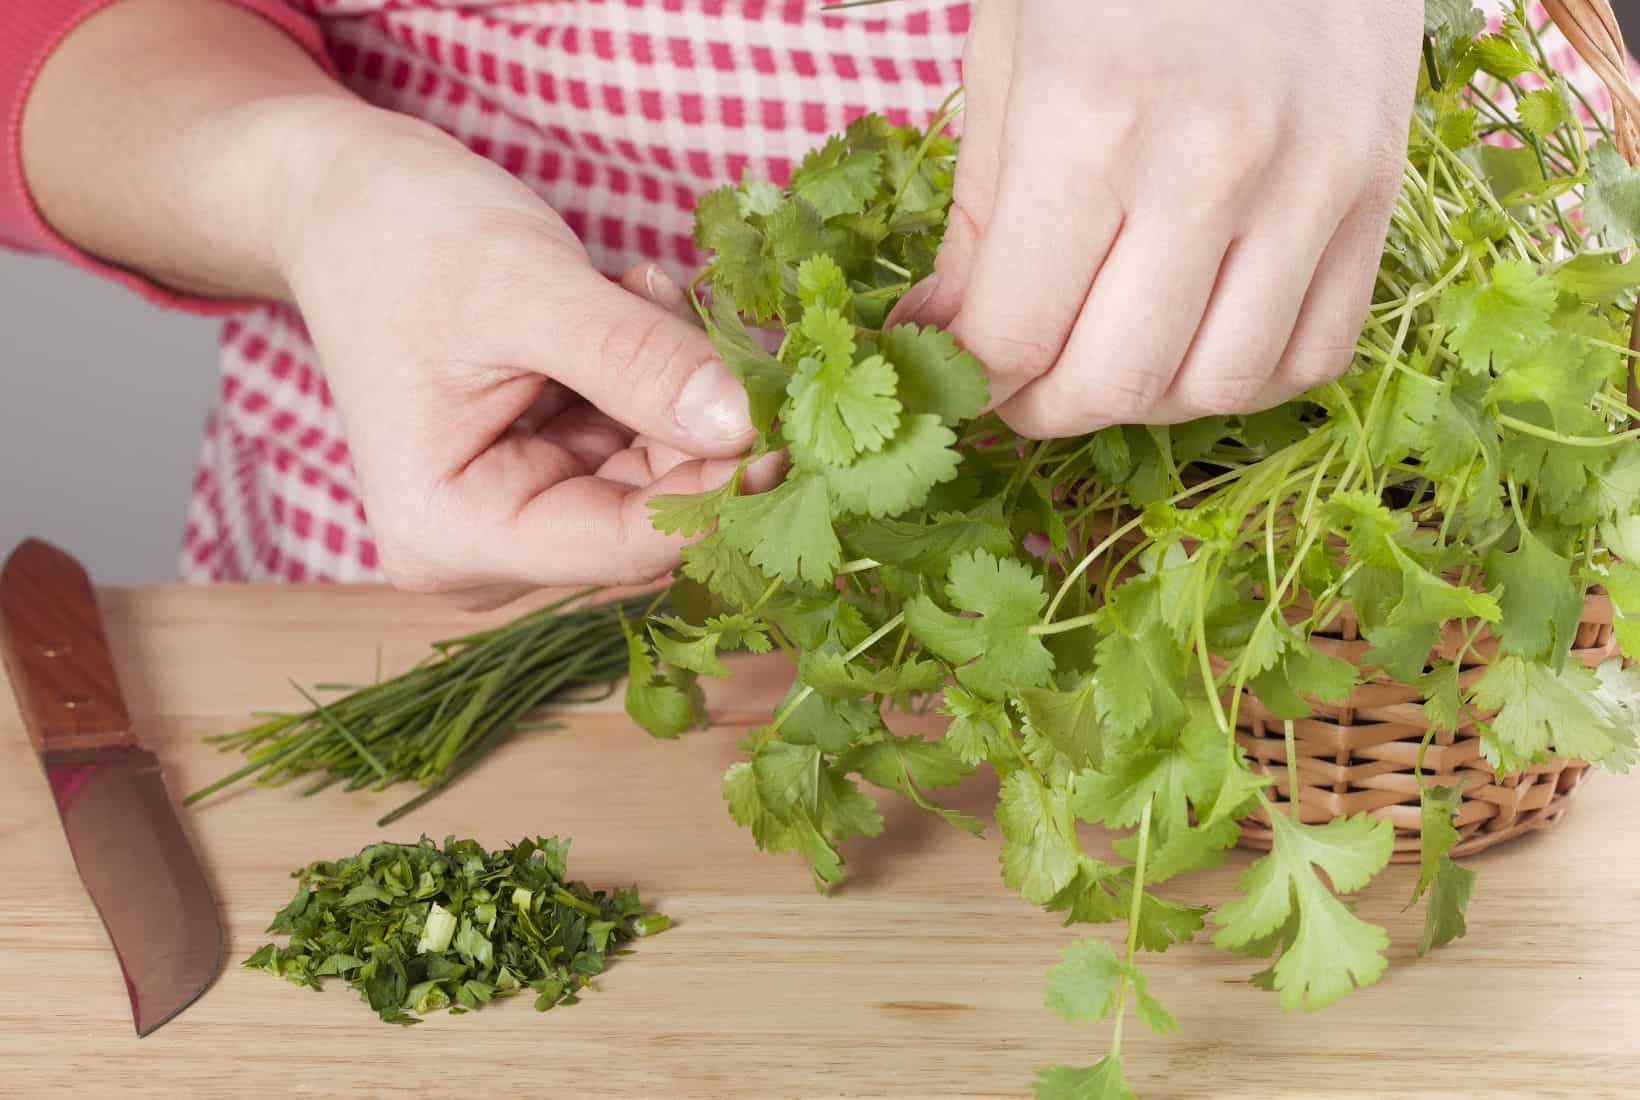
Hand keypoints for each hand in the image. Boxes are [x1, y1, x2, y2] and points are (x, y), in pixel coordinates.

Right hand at [275, 106, 773, 607]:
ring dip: (682, 385)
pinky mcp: (548, 474)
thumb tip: (744, 427)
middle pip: (652, 513)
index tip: (790, 418)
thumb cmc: (404, 237)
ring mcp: (520, 514)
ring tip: (642, 290)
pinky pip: (644, 442)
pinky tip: (629, 302)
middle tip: (718, 321)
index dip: (722, 489)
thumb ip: (636, 363)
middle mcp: (485, 550)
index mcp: (453, 534)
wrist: (346, 199)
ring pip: (661, 473)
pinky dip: (659, 376)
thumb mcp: (526, 291)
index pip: (628, 546)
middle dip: (704, 422)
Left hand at [892, 0, 1422, 435]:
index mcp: (1089, 121)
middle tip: (1016, 383)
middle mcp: (1210, 167)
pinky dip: (1242, 378)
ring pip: (1217, 389)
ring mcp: (1310, 184)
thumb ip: (978, 219)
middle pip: (1113, 384)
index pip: (1013, 337)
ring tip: (1105, 355)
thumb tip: (945, 339)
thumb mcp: (1011, 57)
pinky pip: (1313, 355)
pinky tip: (1195, 338)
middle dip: (1042, 408)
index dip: (967, 379)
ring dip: (1143, 402)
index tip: (950, 370)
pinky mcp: (1377, 193)